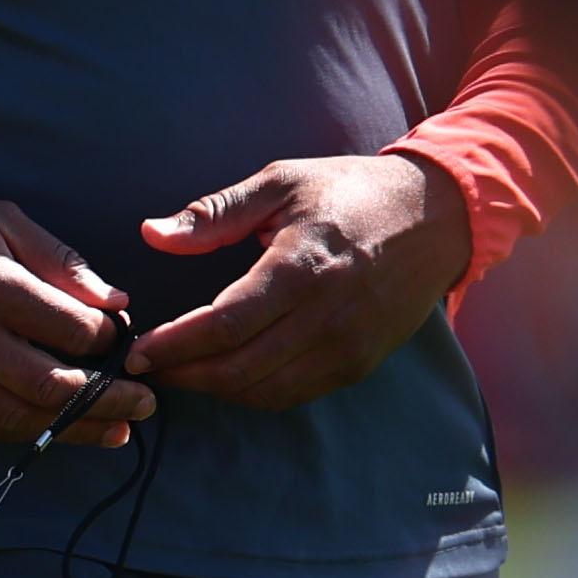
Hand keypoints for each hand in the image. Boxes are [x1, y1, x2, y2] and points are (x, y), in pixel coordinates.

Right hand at [0, 185, 156, 447]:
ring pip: (22, 417)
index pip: (72, 330)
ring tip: (115, 431)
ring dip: (76, 430)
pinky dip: (26, 431)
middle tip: (144, 403)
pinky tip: (57, 431)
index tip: (121, 341)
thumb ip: (60, 260)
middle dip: (108, 398)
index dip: (107, 340)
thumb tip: (116, 302)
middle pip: (54, 385)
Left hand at [127, 154, 468, 412]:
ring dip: (215, 390)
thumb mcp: (280, 182)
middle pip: (239, 369)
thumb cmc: (351, 193)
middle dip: (184, 375)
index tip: (140, 350)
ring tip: (180, 374)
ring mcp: (348, 347)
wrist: (437, 217)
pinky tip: (226, 376)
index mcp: (301, 267)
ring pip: (265, 392)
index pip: (224, 325)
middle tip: (147, 368)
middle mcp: (326, 316)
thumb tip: (152, 233)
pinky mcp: (361, 363)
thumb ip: (214, 213)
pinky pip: (295, 394)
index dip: (174, 345)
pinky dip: (253, 394)